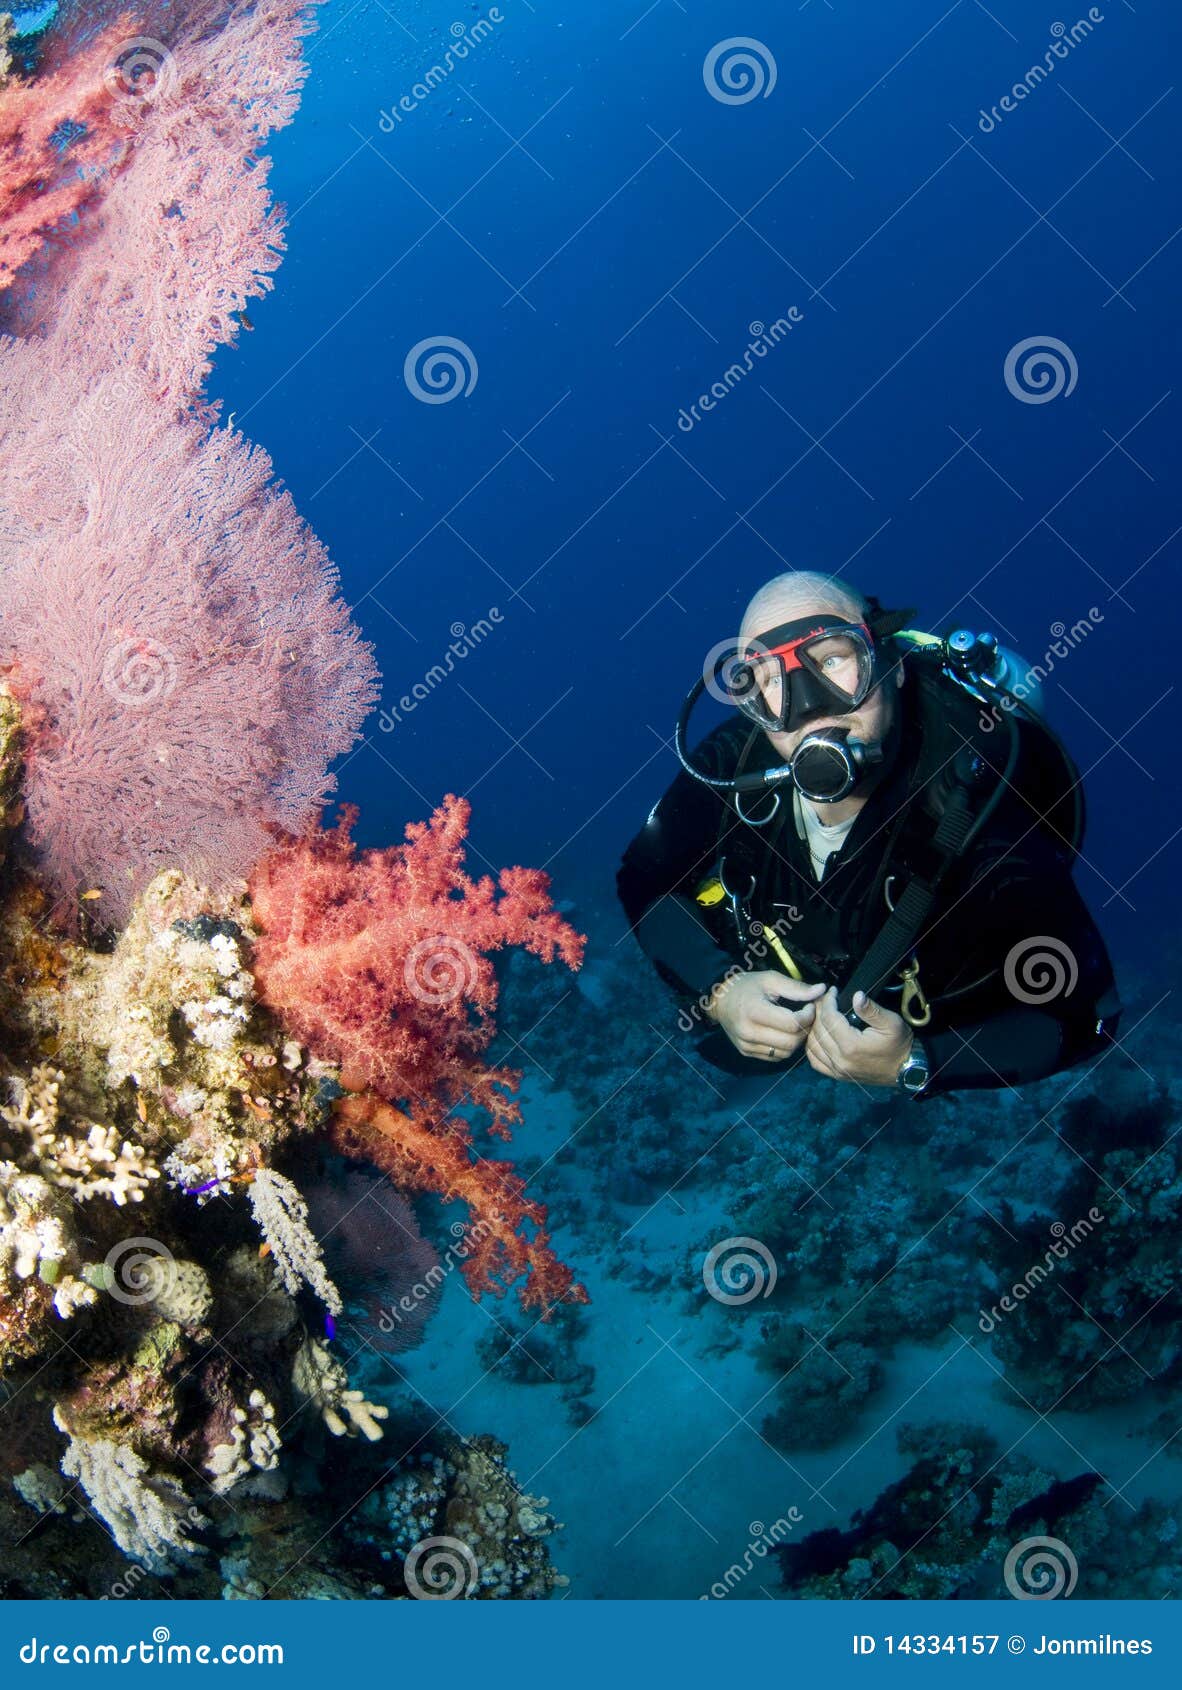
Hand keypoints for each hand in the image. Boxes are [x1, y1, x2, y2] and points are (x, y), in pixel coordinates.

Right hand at [706, 970, 826, 1061]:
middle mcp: (749, 1032)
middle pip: (791, 1042)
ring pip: (786, 1053)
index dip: (808, 1016)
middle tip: (806, 1017)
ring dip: (797, 1041)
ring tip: (796, 1025)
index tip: (810, 1006)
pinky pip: (775, 1057)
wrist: (719, 1000)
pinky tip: (784, 1033)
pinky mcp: (747, 1052)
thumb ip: (796, 988)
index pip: (792, 1023)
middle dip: (805, 1030)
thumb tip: (822, 990)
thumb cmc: (747, 986)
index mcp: (754, 1011)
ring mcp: (747, 1045)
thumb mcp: (770, 979)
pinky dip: (785, 1047)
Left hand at [806, 987, 912, 1085]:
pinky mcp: (838, 1076)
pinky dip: (812, 1047)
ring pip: (812, 1045)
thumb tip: (856, 995)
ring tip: (821, 1015)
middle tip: (824, 999)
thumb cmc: (900, 1044)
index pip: (829, 1018)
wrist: (907, 1070)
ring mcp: (838, 1070)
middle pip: (818, 1030)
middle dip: (818, 1011)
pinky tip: (818, 1036)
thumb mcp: (891, 1023)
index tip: (832, 991)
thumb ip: (871, 1009)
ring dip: (813, 1028)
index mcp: (852, 1045)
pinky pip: (815, 1061)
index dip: (828, 1001)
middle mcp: (840, 1060)